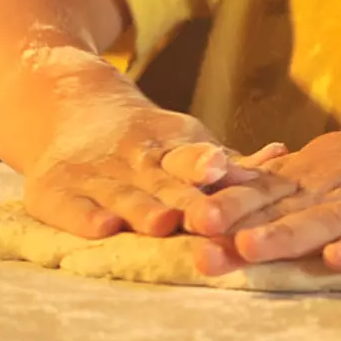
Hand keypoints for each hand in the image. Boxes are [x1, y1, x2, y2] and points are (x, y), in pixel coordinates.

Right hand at [25, 93, 289, 239]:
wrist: (73, 112)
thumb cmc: (150, 144)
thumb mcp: (187, 144)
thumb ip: (232, 162)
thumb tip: (284, 154)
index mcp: (174, 147)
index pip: (195, 157)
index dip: (208, 164)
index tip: (223, 170)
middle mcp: (138, 159)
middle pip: (165, 180)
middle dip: (187, 199)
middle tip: (208, 216)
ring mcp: (98, 175)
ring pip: (125, 194)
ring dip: (143, 209)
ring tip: (162, 223)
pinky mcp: (57, 192)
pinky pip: (71, 206)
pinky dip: (85, 217)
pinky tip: (102, 229)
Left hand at [195, 106, 340, 276]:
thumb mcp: (331, 162)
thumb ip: (280, 181)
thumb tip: (212, 190)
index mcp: (316, 173)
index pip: (263, 187)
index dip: (227, 201)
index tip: (184, 215)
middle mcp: (338, 186)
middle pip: (283, 204)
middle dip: (242, 218)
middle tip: (201, 231)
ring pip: (325, 220)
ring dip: (289, 233)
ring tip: (254, 246)